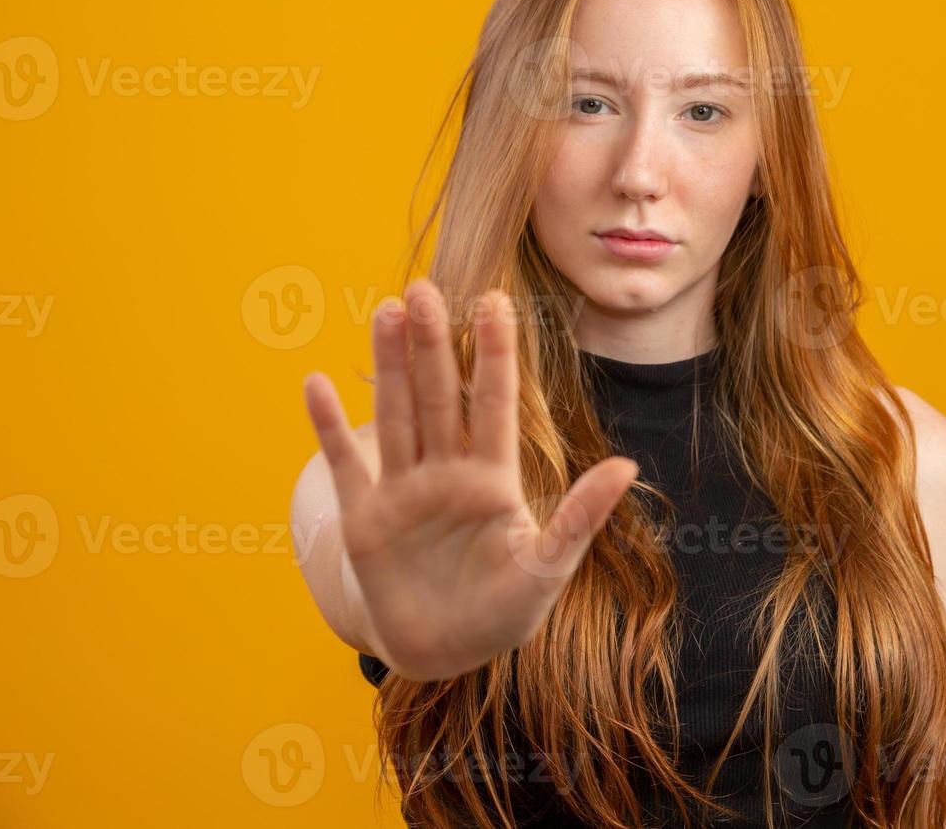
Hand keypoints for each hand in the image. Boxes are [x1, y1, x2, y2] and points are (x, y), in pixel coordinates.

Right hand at [301, 278, 637, 681]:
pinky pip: (346, 465)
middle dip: (431, 345)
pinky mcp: (365, 518)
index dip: (493, 354)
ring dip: (388, 367)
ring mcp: (402, 491)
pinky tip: (317, 384)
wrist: (446, 656)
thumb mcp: (548, 567)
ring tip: (386, 313)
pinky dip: (329, 428)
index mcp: (492, 480)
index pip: (492, 404)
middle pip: (437, 396)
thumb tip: (628, 465)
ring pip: (395, 416)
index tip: (494, 302)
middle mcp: (446, 473)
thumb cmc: (504, 613)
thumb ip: (581, 515)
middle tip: (424, 289)